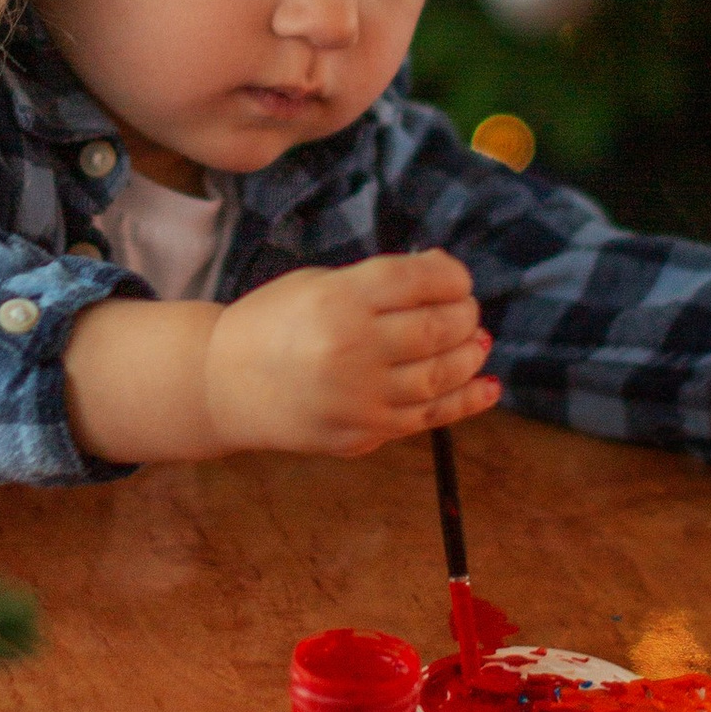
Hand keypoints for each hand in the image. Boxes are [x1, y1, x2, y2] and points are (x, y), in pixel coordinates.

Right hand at [202, 252, 498, 460]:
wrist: (223, 385)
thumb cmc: (273, 323)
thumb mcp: (317, 284)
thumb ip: (377, 283)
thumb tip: (445, 279)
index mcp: (337, 300)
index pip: (417, 280)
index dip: (451, 277)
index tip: (458, 279)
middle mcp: (350, 349)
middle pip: (434, 330)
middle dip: (464, 317)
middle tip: (468, 312)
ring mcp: (357, 397)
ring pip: (438, 376)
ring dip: (469, 357)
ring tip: (477, 343)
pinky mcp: (360, 434)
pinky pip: (426, 418)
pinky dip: (465, 401)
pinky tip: (487, 387)